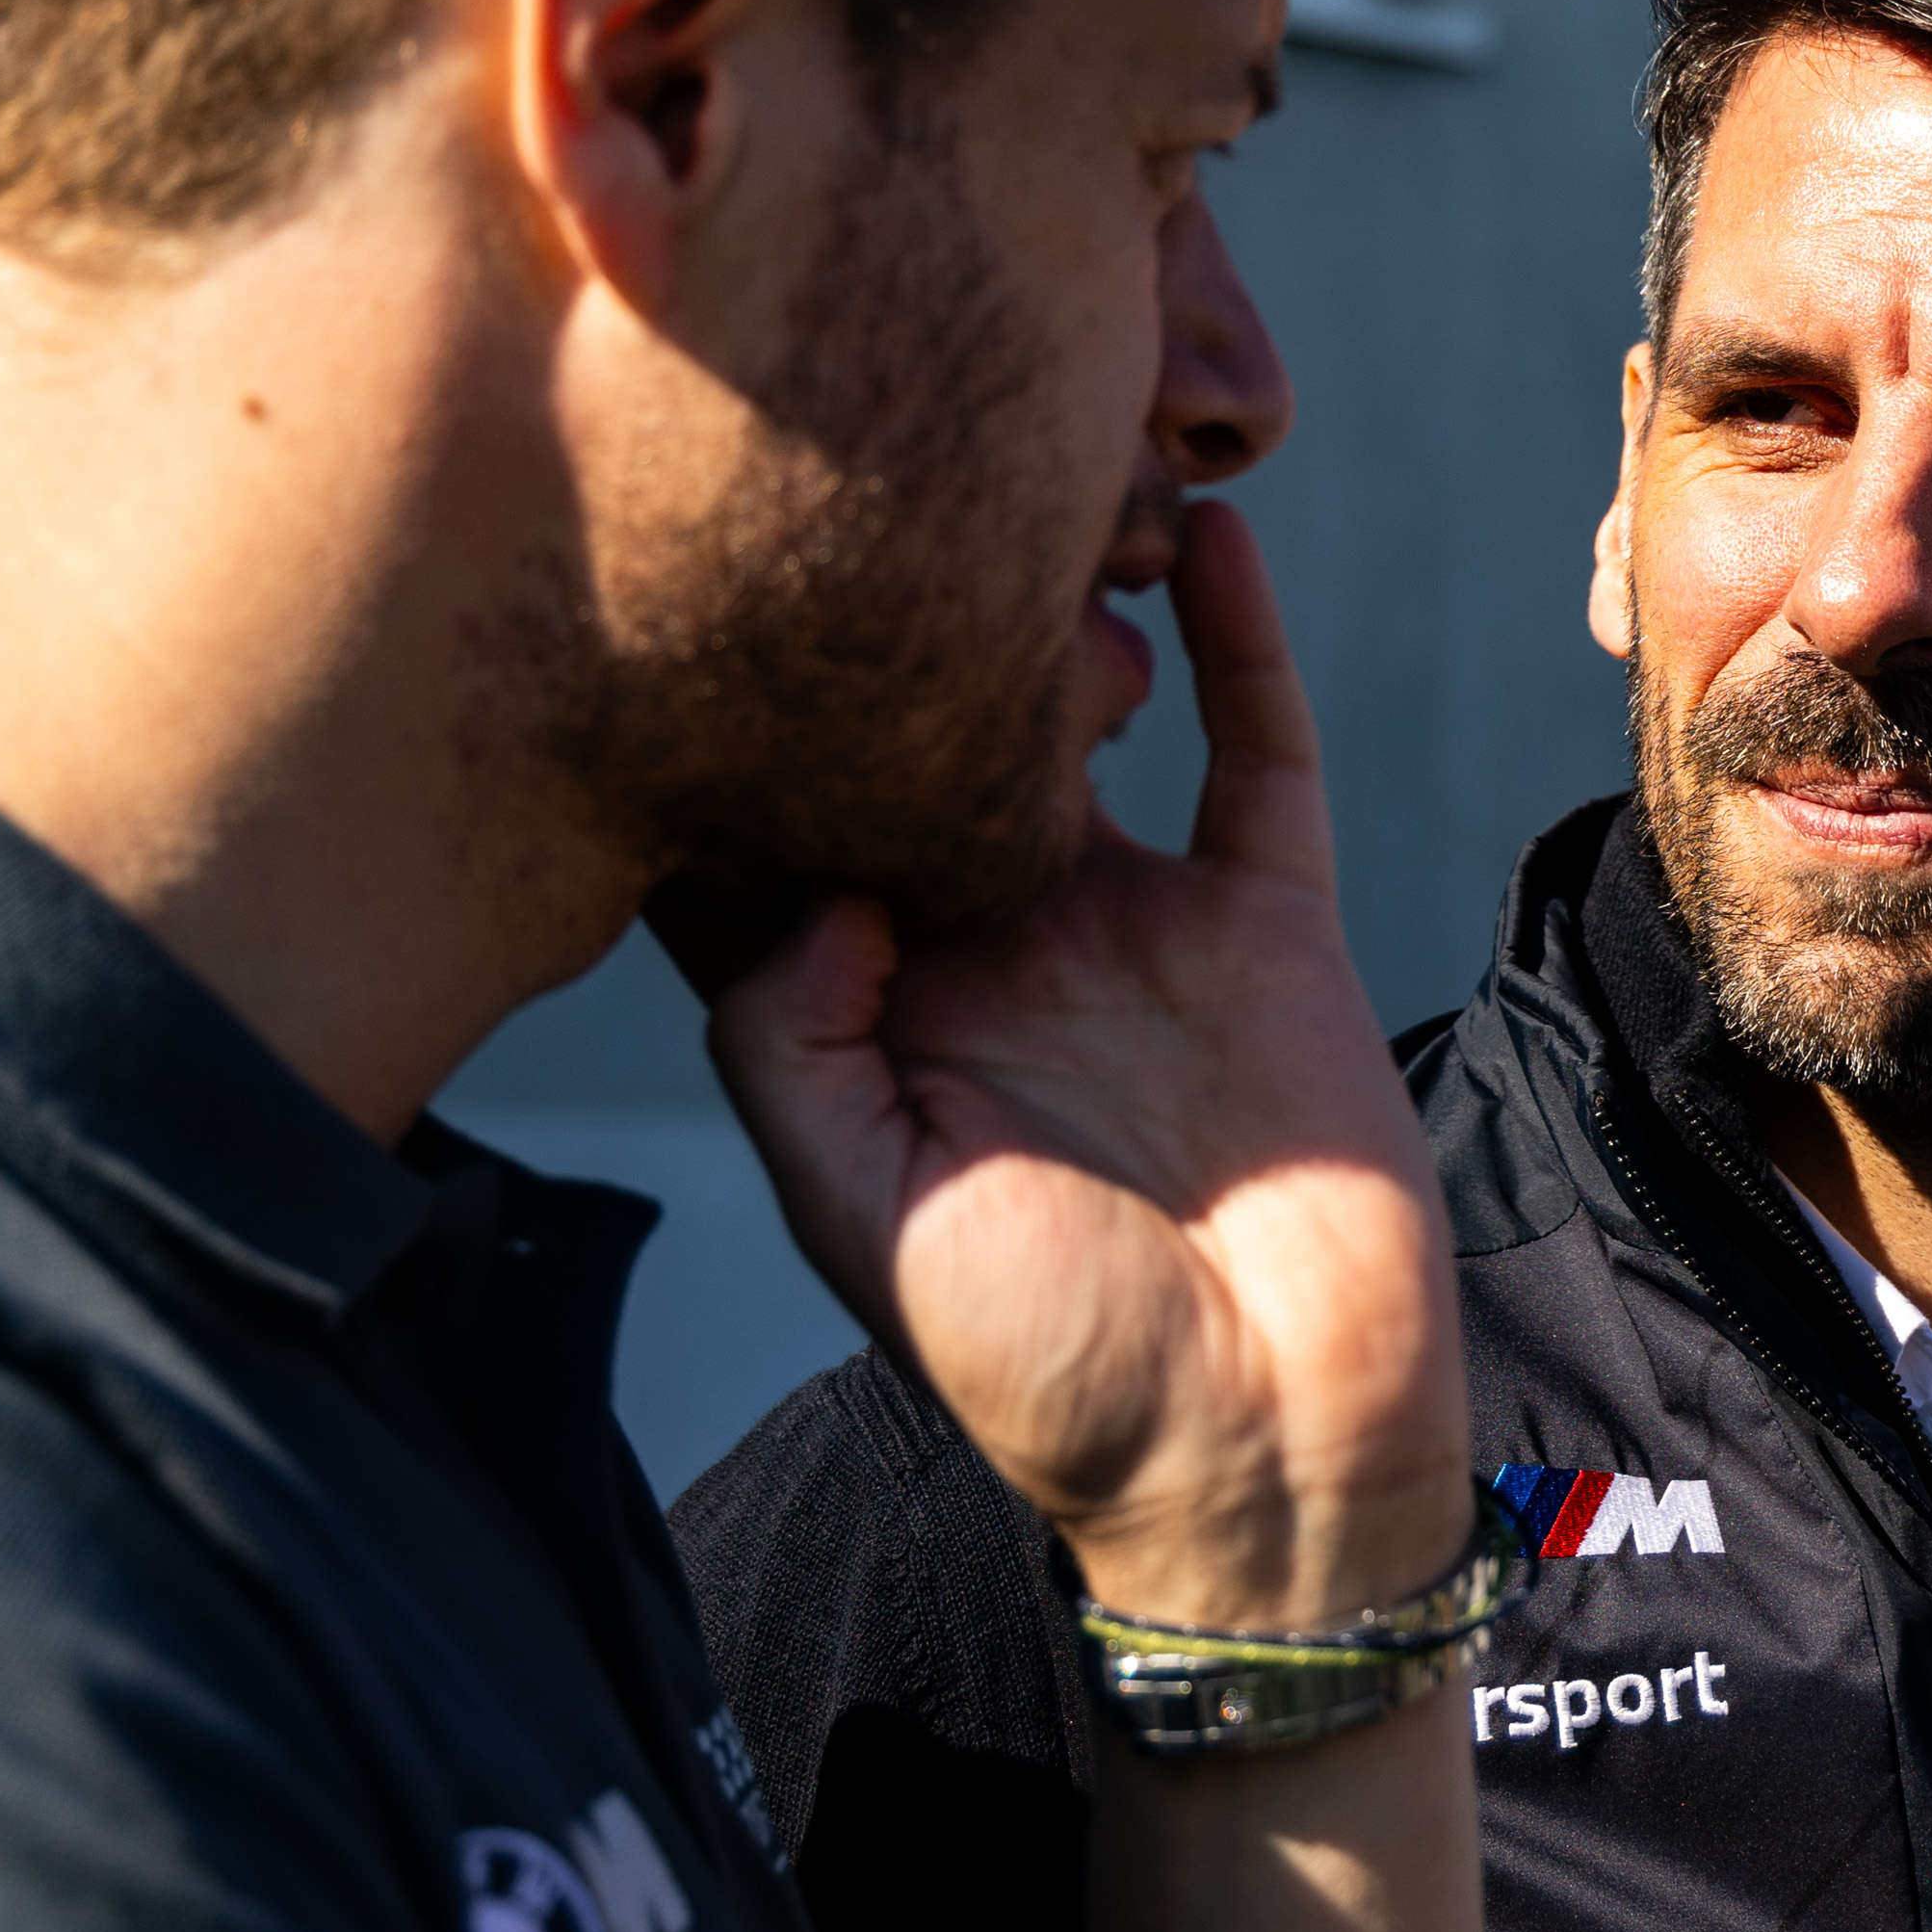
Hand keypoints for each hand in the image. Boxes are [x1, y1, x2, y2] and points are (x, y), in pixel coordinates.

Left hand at [707, 501, 1467, 1629]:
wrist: (1269, 1455)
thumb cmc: (1052, 1376)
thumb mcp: (866, 1221)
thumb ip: (799, 1047)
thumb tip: (813, 876)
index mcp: (871, 1012)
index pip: (764, 833)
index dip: (713, 725)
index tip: (661, 586)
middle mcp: (991, 940)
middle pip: (920, 728)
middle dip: (879, 614)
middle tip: (837, 475)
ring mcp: (1133, 921)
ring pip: (1082, 707)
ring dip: (1052, 600)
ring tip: (1021, 480)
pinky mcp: (1270, 922)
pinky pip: (1257, 750)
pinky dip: (1239, 641)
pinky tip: (1205, 535)